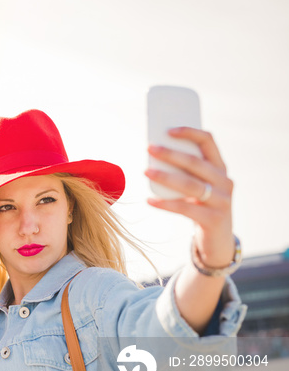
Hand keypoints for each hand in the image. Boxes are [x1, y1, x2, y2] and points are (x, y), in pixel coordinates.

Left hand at [145, 127, 233, 267]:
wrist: (217, 240)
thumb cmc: (200, 206)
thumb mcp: (196, 186)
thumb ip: (184, 172)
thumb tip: (154, 156)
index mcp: (220, 167)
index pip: (208, 141)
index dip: (189, 132)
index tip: (168, 130)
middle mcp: (225, 181)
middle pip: (195, 162)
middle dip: (171, 154)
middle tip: (150, 148)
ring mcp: (222, 201)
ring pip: (190, 185)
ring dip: (166, 177)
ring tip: (146, 172)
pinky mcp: (214, 219)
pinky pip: (186, 208)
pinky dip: (166, 203)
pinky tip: (150, 200)